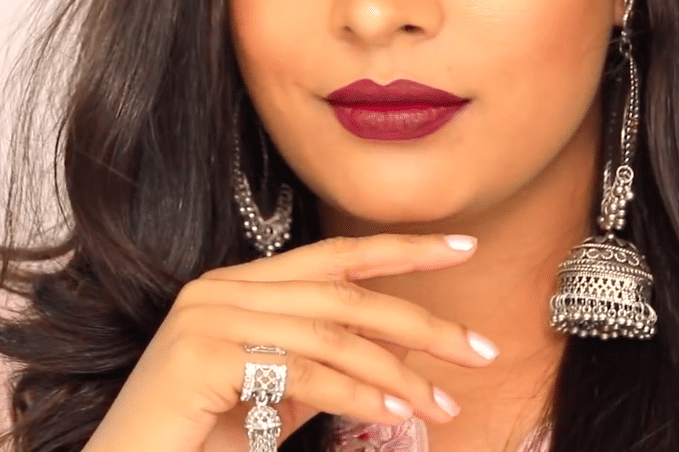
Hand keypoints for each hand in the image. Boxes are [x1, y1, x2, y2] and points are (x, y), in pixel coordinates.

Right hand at [81, 234, 498, 451]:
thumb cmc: (196, 441)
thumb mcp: (271, 397)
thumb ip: (318, 367)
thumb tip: (388, 361)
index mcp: (234, 286)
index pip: (332, 257)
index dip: (401, 250)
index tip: (464, 246)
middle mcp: (218, 289)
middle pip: (343, 295)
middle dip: (421, 322)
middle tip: (482, 350)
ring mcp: (207, 318)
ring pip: (331, 335)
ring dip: (399, 373)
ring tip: (445, 404)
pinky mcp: (202, 355)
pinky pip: (304, 370)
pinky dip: (360, 394)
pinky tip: (397, 415)